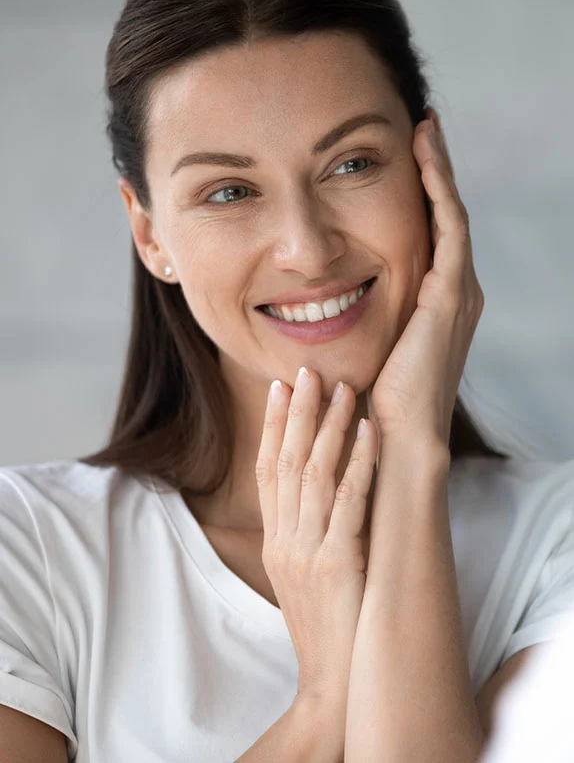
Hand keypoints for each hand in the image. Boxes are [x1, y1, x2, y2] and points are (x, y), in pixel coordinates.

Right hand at [255, 367, 377, 711]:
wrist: (333, 679)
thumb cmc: (324, 626)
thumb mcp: (300, 576)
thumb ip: (301, 534)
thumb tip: (315, 493)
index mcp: (275, 540)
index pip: (267, 471)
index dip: (273, 427)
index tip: (280, 388)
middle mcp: (286, 539)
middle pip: (286, 462)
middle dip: (298, 412)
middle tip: (307, 370)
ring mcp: (309, 549)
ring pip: (314, 473)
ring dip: (329, 426)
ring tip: (342, 387)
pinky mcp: (338, 561)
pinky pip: (349, 501)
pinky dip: (359, 462)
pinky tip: (369, 432)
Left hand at [366, 108, 484, 457]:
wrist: (396, 436)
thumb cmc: (372, 399)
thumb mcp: (365, 345)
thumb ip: (356, 316)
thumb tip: (313, 300)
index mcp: (435, 302)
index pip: (431, 234)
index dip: (421, 195)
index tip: (403, 157)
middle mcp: (454, 291)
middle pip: (445, 216)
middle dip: (434, 172)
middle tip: (422, 130)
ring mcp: (457, 291)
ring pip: (451, 213)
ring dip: (438, 169)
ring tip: (426, 129)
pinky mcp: (451, 294)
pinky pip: (448, 226)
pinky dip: (439, 189)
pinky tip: (424, 156)